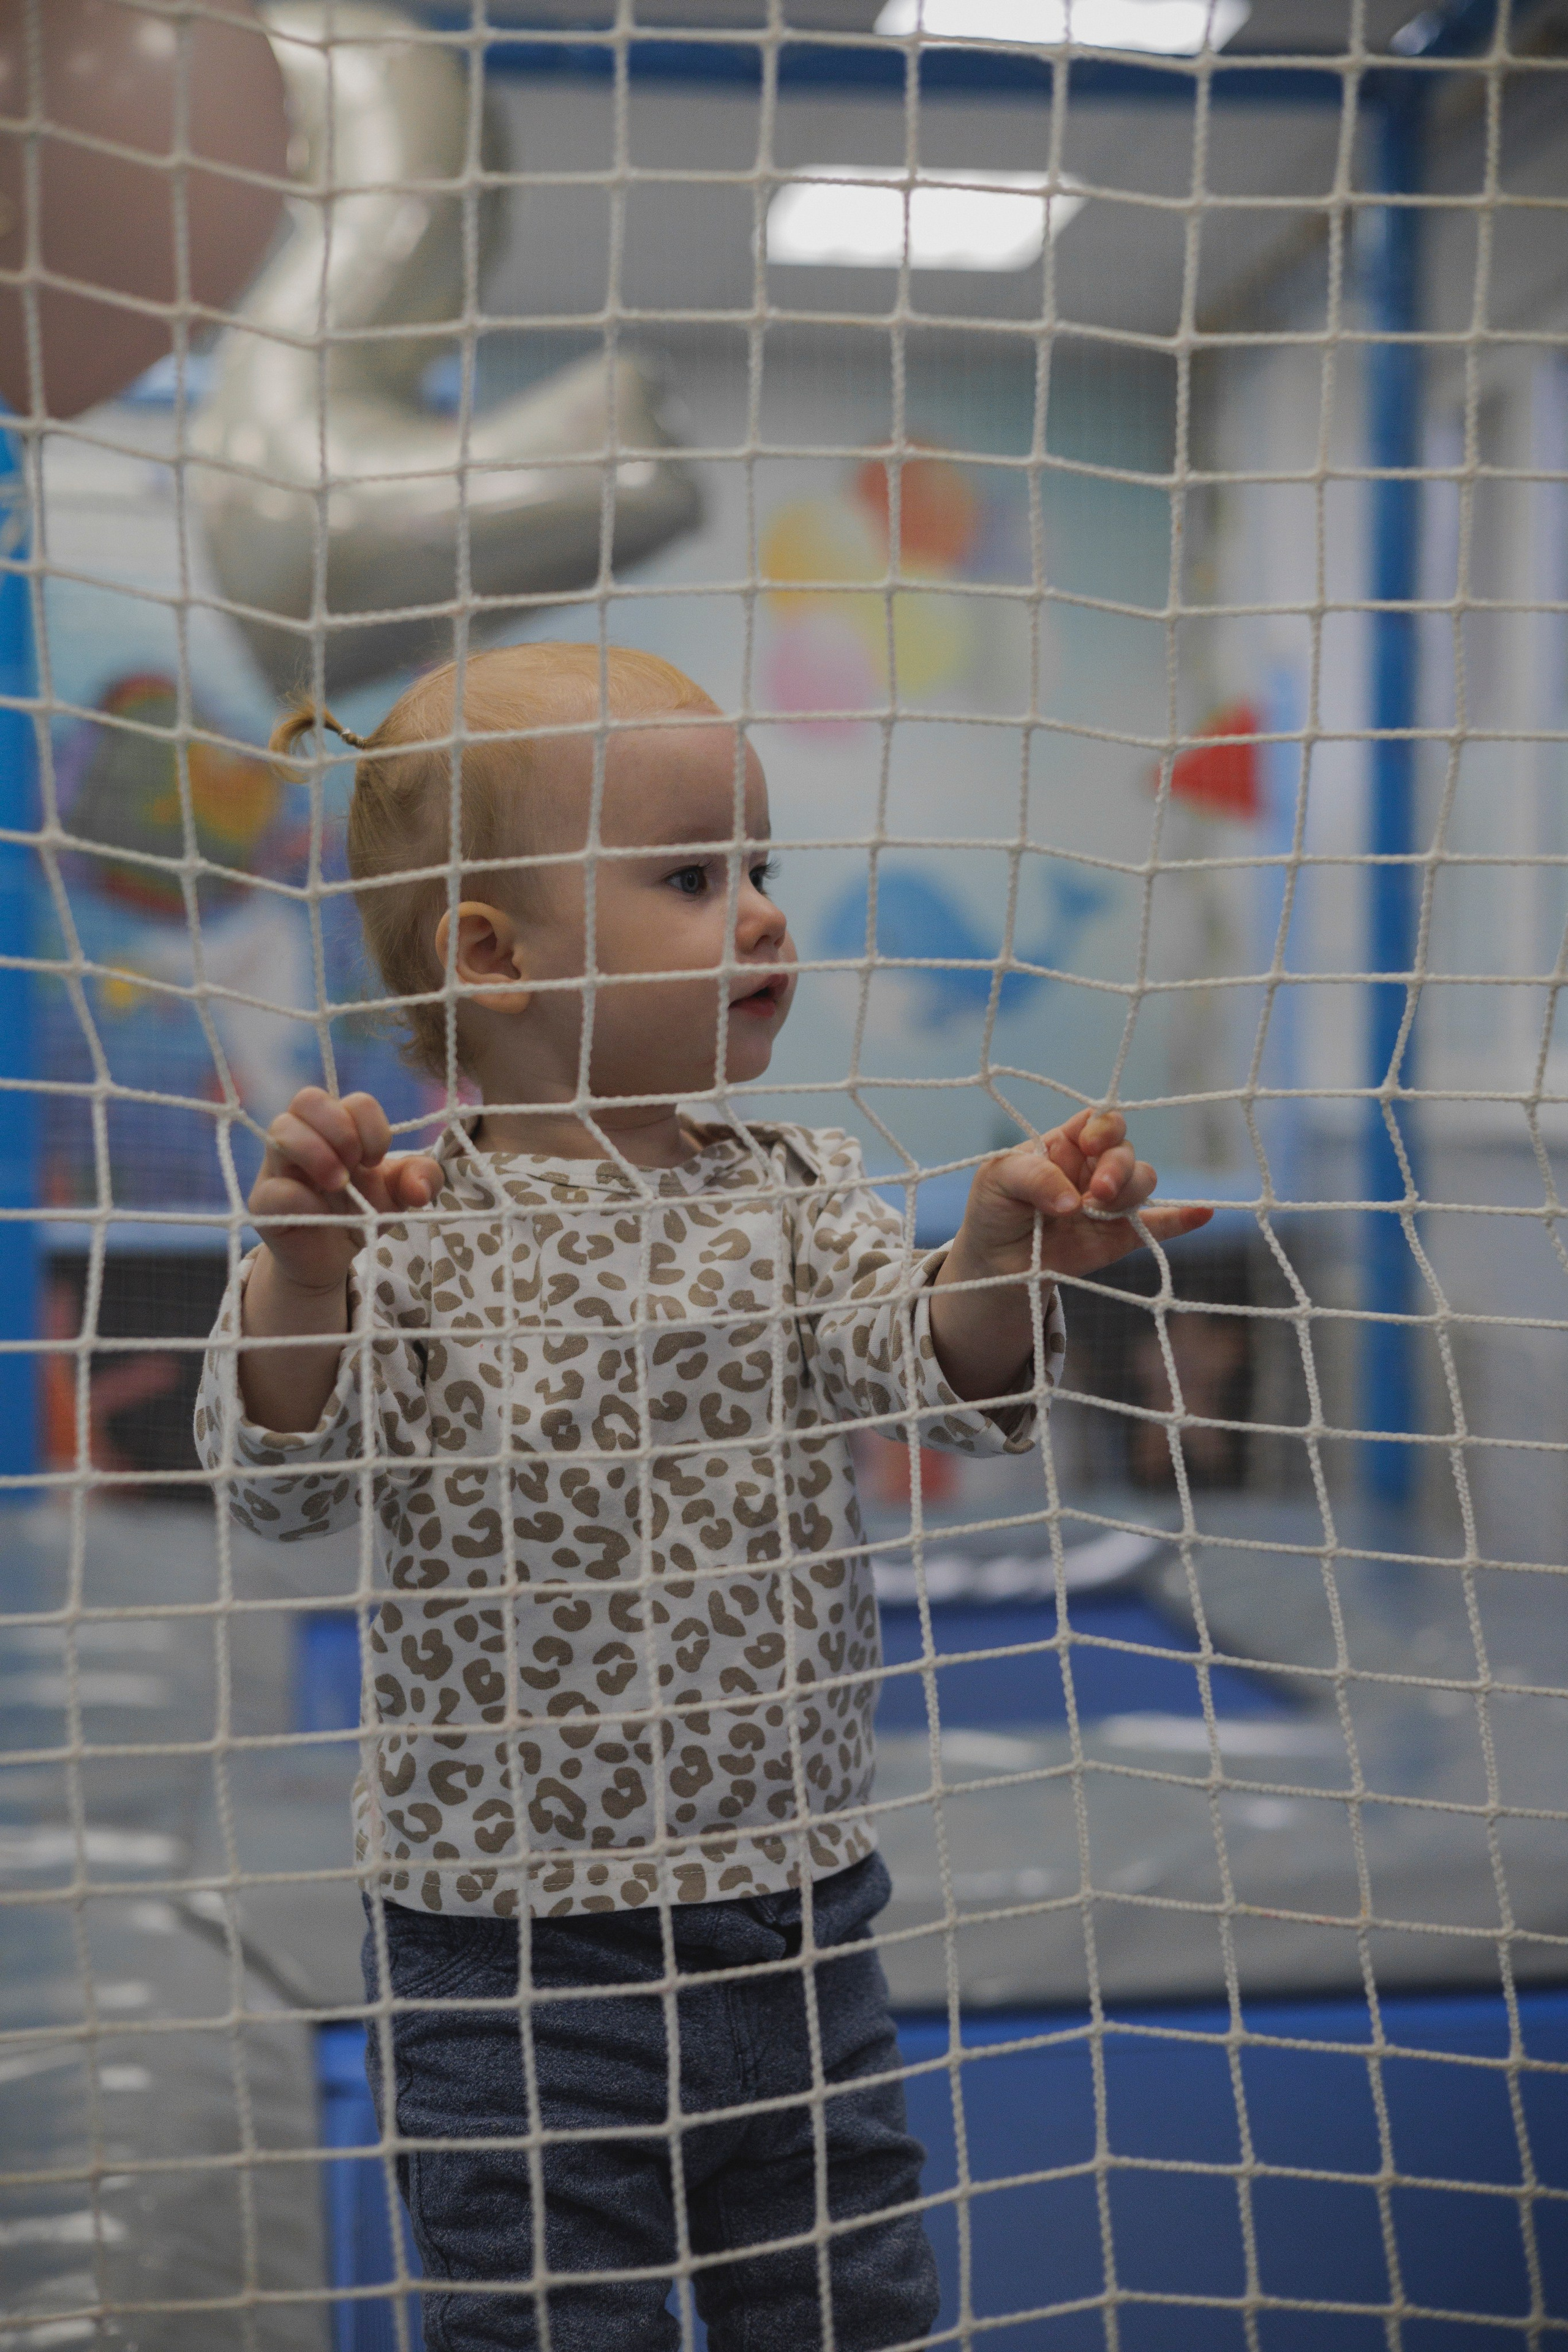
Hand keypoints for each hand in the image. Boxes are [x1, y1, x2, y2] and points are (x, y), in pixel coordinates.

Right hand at [248, 1087, 443, 1298]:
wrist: (333, 1256)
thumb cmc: (362, 1212)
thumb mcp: (399, 1194)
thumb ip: (421, 1180)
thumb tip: (420, 1189)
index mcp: (339, 1127)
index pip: (355, 1102)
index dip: (373, 1128)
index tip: (377, 1161)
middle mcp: (304, 1136)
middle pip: (309, 1098)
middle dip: (341, 1130)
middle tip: (356, 1165)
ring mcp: (279, 1166)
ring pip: (281, 1129)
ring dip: (317, 1153)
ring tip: (339, 1184)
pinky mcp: (263, 1202)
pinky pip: (273, 1188)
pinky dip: (301, 1198)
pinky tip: (319, 1212)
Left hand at [929, 1111, 1211, 1401]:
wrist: (994, 1265)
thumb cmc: (994, 1210)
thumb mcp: (997, 1179)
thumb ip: (1034, 1177)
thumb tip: (1075, 1201)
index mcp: (1066, 1145)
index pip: (1100, 1122)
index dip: (1103, 1128)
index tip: (1087, 1145)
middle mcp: (1093, 1169)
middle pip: (1126, 1152)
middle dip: (1117, 1167)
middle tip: (1095, 1192)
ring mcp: (1109, 1204)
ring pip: (1143, 1183)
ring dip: (1130, 1192)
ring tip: (1098, 1211)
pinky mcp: (1120, 1238)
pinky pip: (1160, 1226)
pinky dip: (1181, 1220)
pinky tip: (1201, 1214)